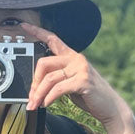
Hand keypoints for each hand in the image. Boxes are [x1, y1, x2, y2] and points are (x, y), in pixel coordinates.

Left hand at [19, 22, 134, 133]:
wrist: (111, 107)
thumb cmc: (90, 96)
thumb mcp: (72, 82)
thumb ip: (59, 78)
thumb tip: (37, 85)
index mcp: (72, 57)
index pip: (52, 39)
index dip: (37, 31)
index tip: (23, 25)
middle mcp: (76, 59)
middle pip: (43, 63)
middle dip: (34, 82)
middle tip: (31, 97)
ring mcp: (81, 69)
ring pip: (49, 78)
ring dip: (39, 94)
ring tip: (35, 104)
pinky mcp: (83, 81)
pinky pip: (58, 89)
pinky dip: (49, 98)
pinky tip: (46, 104)